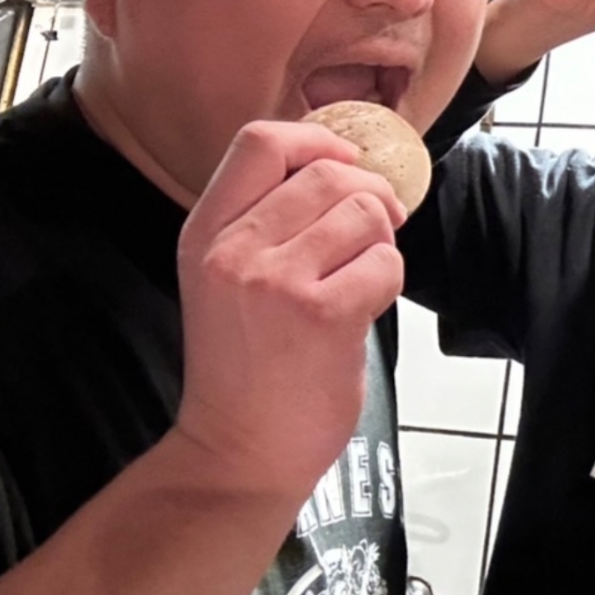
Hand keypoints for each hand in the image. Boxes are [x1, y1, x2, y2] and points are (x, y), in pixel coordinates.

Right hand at [175, 121, 406, 496]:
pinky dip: (388, 282)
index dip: (317, 139)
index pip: (261, 140)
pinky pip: (385, 263)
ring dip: (379, 244)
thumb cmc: (249, 367)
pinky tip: (362, 311)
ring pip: (365, 212)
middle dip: (369, 196)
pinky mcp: (322, 314)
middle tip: (374, 231)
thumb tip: (345, 163)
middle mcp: (234, 249)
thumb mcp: (230, 277)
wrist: (238, 454)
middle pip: (328, 172)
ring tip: (357, 280)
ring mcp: (276, 281)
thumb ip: (270, 219)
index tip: (345, 163)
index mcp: (206, 232)